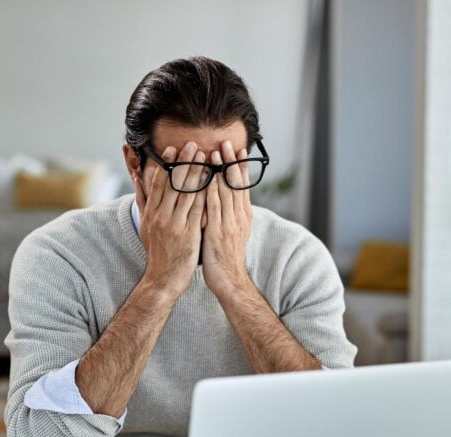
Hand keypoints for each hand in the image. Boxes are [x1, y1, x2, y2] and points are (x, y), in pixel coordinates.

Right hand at [132, 141, 206, 300]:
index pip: (158, 183)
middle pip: (173, 184)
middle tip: (194, 145)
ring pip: (187, 194)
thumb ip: (143, 200)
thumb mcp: (145, 225)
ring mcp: (174, 225)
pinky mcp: (188, 234)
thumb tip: (137, 178)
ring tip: (207, 158)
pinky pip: (198, 210)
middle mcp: (160, 216)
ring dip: (198, 174)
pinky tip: (214, 183)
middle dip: (184, 163)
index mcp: (151, 213)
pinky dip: (205, 194)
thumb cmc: (158, 251)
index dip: (166, 165)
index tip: (173, 149)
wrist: (163, 278)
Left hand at [202, 140, 252, 298]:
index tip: (238, 150)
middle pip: (236, 185)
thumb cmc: (226, 256)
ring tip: (216, 153)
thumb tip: (225, 198)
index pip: (242, 186)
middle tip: (227, 143)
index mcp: (242, 216)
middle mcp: (238, 217)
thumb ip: (229, 213)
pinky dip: (212, 192)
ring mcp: (229, 224)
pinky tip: (208, 179)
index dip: (239, 167)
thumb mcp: (232, 231)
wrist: (229, 279)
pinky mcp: (217, 232)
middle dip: (231, 162)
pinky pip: (214, 208)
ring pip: (226, 193)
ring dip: (221, 171)